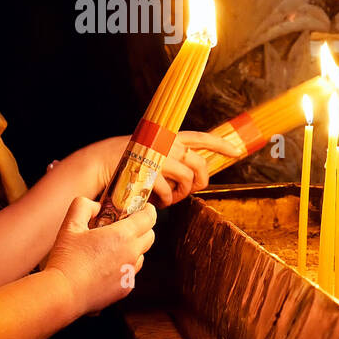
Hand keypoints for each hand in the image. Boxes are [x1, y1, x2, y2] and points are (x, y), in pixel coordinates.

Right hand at [46, 197, 155, 314]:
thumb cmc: (67, 259)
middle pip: (150, 236)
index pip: (149, 218)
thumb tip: (96, 206)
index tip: (143, 207)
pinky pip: (130, 272)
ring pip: (141, 255)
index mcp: (122, 235)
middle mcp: (131, 254)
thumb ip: (84, 206)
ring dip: (133, 248)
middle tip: (126, 225)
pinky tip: (105, 267)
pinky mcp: (125, 289)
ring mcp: (130, 273)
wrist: (64, 293)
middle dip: (143, 228)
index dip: (148, 210)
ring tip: (112, 248)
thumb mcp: (71, 225)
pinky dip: (123, 266)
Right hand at [79, 130, 242, 207]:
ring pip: (186, 180)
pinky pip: (168, 192)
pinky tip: (158, 202)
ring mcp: (159, 158)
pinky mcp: (151, 173)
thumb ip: (172, 157)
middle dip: (201, 181)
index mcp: (169, 136)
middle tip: (192, 190)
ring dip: (181, 194)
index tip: (237, 152)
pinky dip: (165, 201)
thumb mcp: (153, 152)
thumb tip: (193, 173)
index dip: (221, 145)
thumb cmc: (129, 161)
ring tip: (170, 198)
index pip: (201, 137)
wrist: (102, 162)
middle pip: (199, 164)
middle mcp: (167, 144)